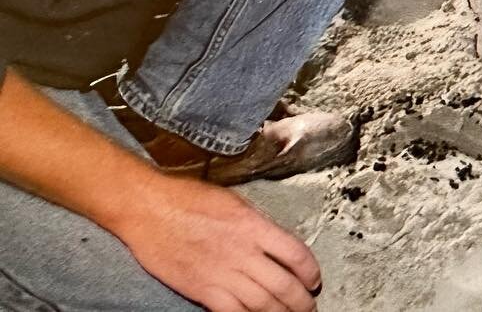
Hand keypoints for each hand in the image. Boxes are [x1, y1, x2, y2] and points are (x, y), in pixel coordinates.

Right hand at [117, 173, 320, 311]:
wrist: (149, 210)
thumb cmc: (189, 198)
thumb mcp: (234, 201)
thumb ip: (257, 223)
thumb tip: (275, 241)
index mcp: (254, 226)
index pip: (296, 253)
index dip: (310, 270)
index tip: (314, 279)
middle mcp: (243, 252)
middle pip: (283, 284)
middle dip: (301, 300)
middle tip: (309, 306)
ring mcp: (221, 273)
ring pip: (261, 303)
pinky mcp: (200, 290)